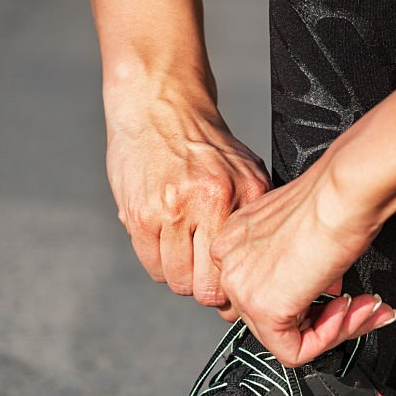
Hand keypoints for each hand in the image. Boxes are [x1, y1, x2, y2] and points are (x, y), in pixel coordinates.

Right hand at [105, 82, 270, 306]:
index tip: (231, 287)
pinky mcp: (141, 213)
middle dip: (206, 290)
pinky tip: (163, 240)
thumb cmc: (204, 145)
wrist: (160, 105)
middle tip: (204, 276)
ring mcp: (173, 209)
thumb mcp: (244, 171)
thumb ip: (250, 215)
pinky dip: (157, 262)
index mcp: (245, 192)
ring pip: (178, 281)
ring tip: (182, 252)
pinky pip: (151, 265)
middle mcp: (212, 201)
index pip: (244, 267)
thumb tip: (254, 271)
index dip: (235, 288)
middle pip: (209, 286)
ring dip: (180, 276)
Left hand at [210, 151, 395, 364]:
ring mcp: (241, 285)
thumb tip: (314, 290)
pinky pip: (293, 351)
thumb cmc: (335, 197)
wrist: (344, 191)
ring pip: (281, 336)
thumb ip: (296, 264)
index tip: (339, 292)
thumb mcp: (304, 231)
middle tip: (360, 306)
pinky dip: (329, 338)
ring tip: (365, 306)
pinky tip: (350, 311)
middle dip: (323, 318)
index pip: (259, 291)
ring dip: (334, 328)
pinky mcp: (264, 308)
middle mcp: (227, 261)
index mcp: (234, 238)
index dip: (307, 298)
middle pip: (268, 317)